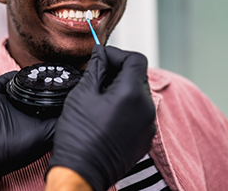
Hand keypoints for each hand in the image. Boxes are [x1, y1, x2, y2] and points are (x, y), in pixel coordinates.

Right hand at [47, 46, 155, 190]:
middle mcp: (146, 107)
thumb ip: (96, 69)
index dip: (117, 54)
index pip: (136, 59)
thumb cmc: (79, 135)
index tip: (101, 57)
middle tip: (97, 75)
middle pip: (139, 75)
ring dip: (123, 88)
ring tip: (100, 95)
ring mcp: (148, 124)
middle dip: (119, 70)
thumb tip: (100, 54)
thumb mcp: (82, 94)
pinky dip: (126, 106)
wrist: (82, 173)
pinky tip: (107, 113)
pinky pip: (140, 113)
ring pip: (139, 94)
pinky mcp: (145, 138)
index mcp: (132, 93)